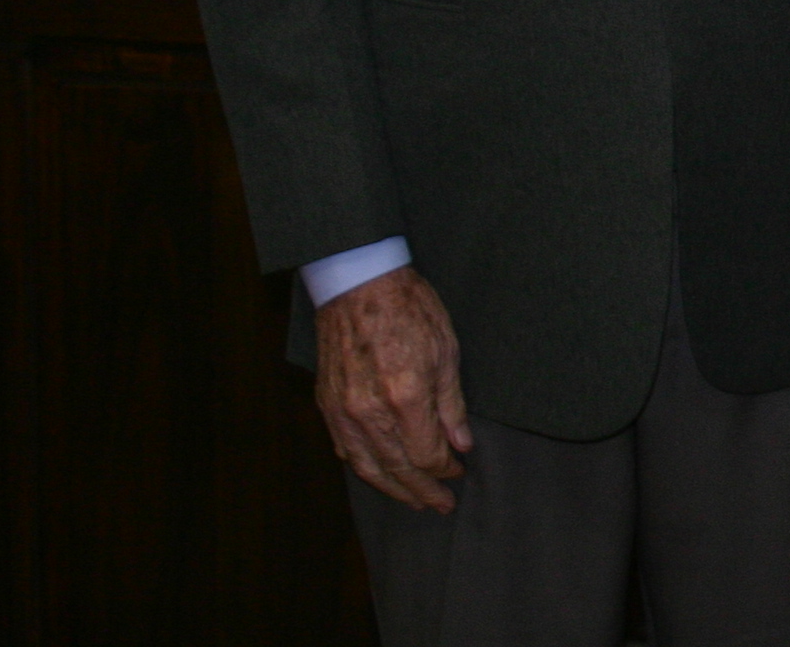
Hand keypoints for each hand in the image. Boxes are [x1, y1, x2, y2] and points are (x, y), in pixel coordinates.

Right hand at [315, 265, 473, 510]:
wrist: (358, 284)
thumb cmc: (408, 309)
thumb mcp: (446, 350)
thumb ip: (452, 404)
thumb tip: (461, 444)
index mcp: (405, 396)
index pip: (426, 454)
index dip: (444, 469)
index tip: (459, 472)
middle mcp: (370, 412)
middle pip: (398, 469)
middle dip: (422, 491)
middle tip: (441, 505)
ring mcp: (343, 412)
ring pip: (367, 467)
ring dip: (392, 489)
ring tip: (414, 502)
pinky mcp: (327, 405)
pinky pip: (345, 450)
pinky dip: (364, 468)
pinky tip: (380, 476)